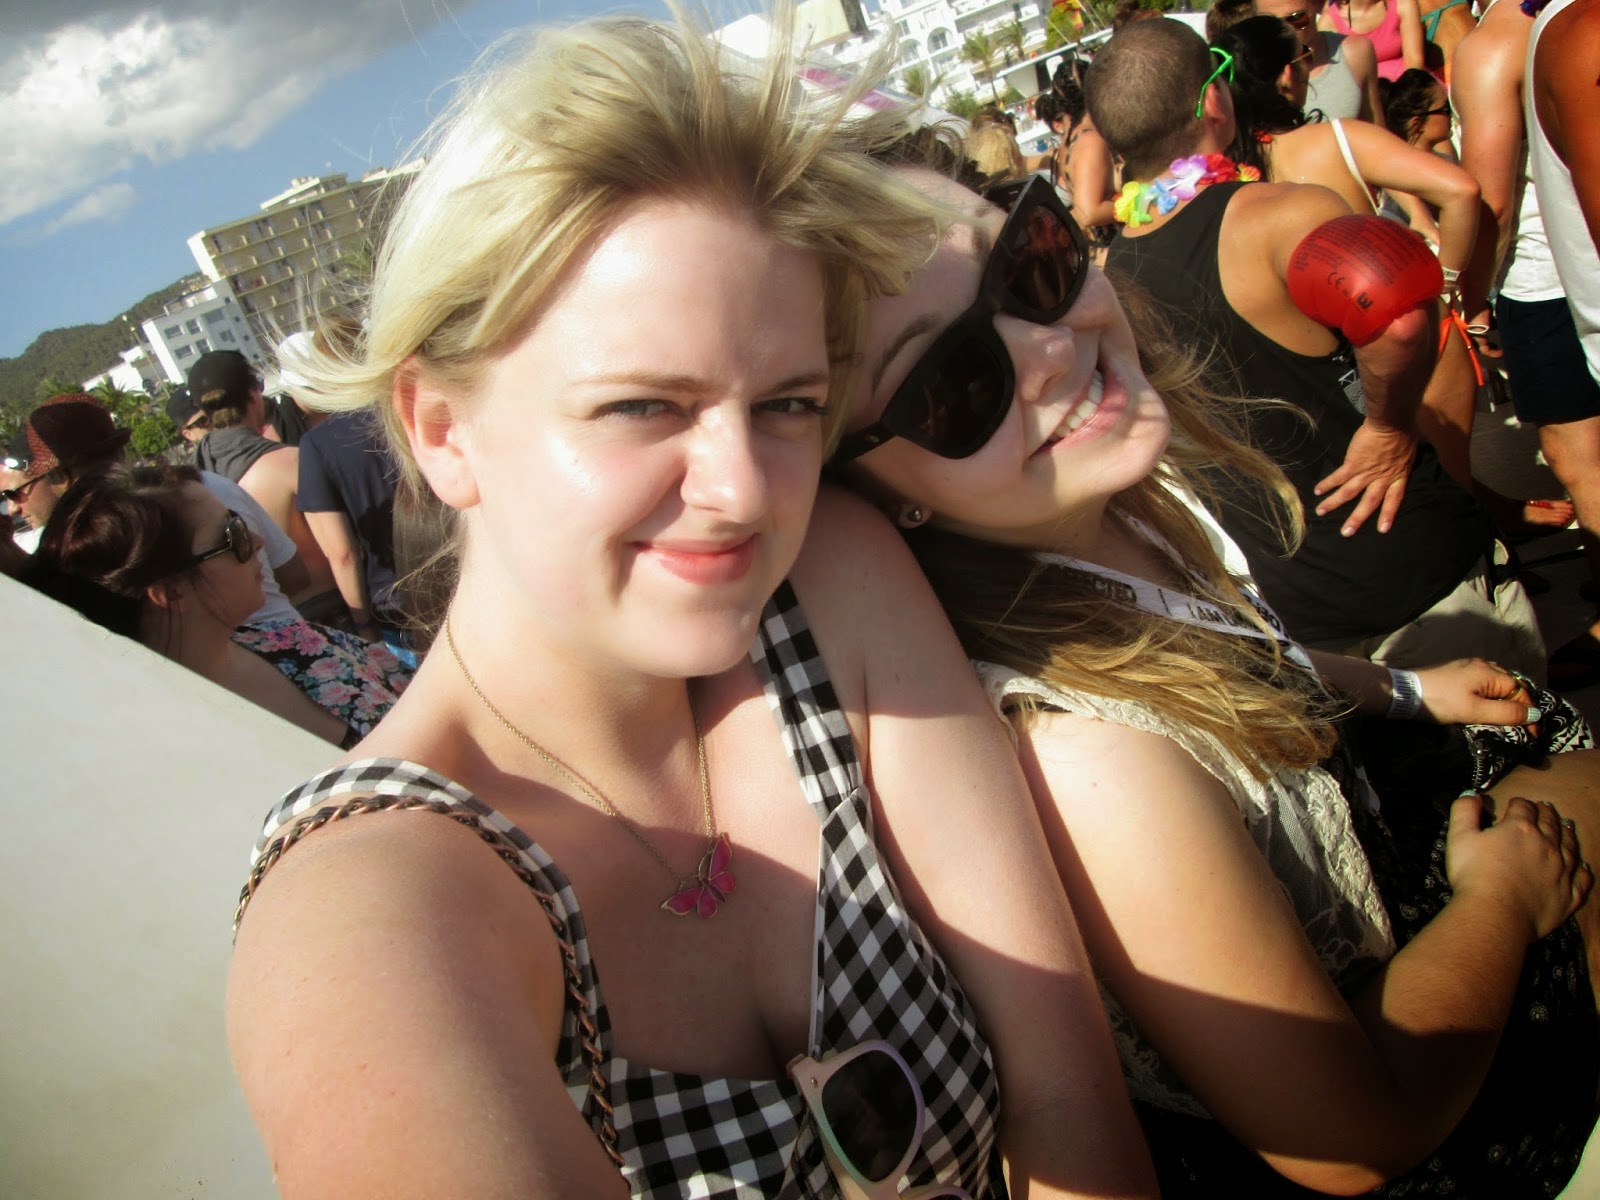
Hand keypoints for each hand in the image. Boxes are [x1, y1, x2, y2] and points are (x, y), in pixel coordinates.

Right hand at [1314, 420, 1417, 535]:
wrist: (1391, 422)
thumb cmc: (1404, 431)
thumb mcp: (1410, 451)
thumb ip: (1403, 460)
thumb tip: (1403, 458)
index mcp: (1398, 476)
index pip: (1394, 500)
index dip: (1388, 514)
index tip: (1382, 529)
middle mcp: (1381, 479)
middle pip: (1369, 503)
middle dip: (1357, 518)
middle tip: (1346, 532)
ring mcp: (1366, 473)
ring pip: (1349, 493)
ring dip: (1334, 503)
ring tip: (1321, 512)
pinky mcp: (1352, 464)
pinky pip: (1338, 477)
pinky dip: (1327, 484)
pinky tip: (1318, 491)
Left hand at [1412, 659, 1541, 726]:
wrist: (1402, 693)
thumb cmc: (1439, 702)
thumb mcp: (1475, 711)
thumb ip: (1505, 713)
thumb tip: (1534, 714)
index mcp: (1489, 672)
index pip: (1520, 691)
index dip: (1528, 712)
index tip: (1532, 733)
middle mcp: (1482, 664)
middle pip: (1511, 685)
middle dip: (1519, 704)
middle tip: (1523, 727)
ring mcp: (1468, 666)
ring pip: (1497, 682)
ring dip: (1505, 699)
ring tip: (1508, 718)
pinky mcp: (1456, 672)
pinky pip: (1483, 682)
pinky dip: (1491, 694)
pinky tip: (1487, 705)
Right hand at [1445, 792, 1591, 941]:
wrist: (1497, 914)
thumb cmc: (1474, 875)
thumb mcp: (1459, 837)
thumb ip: (1464, 811)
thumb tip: (1472, 794)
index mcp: (1520, 829)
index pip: (1523, 807)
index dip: (1519, 803)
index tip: (1515, 804)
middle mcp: (1547, 845)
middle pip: (1550, 823)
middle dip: (1546, 813)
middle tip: (1545, 807)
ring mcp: (1561, 870)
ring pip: (1570, 846)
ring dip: (1567, 834)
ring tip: (1566, 826)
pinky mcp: (1569, 894)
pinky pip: (1581, 878)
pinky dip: (1583, 869)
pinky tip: (1582, 865)